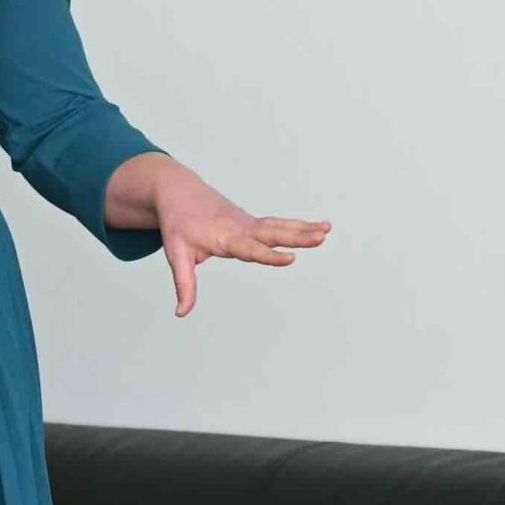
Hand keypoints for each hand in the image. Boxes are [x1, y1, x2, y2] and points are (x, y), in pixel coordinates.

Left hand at [107, 153, 326, 316]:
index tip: (292, 258)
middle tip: (321, 237)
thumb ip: (184, 284)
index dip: (270, 255)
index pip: (250, 249)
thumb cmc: (177, 224)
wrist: (178, 192)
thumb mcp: (176, 254)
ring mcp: (248, 222)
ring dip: (304, 228)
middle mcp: (241, 227)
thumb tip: (181, 313)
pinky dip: (299, 225)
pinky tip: (320, 227)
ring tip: (328, 230)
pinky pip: (278, 224)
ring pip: (280, 226)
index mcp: (224, 237)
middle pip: (273, 233)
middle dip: (298, 236)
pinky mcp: (252, 222)